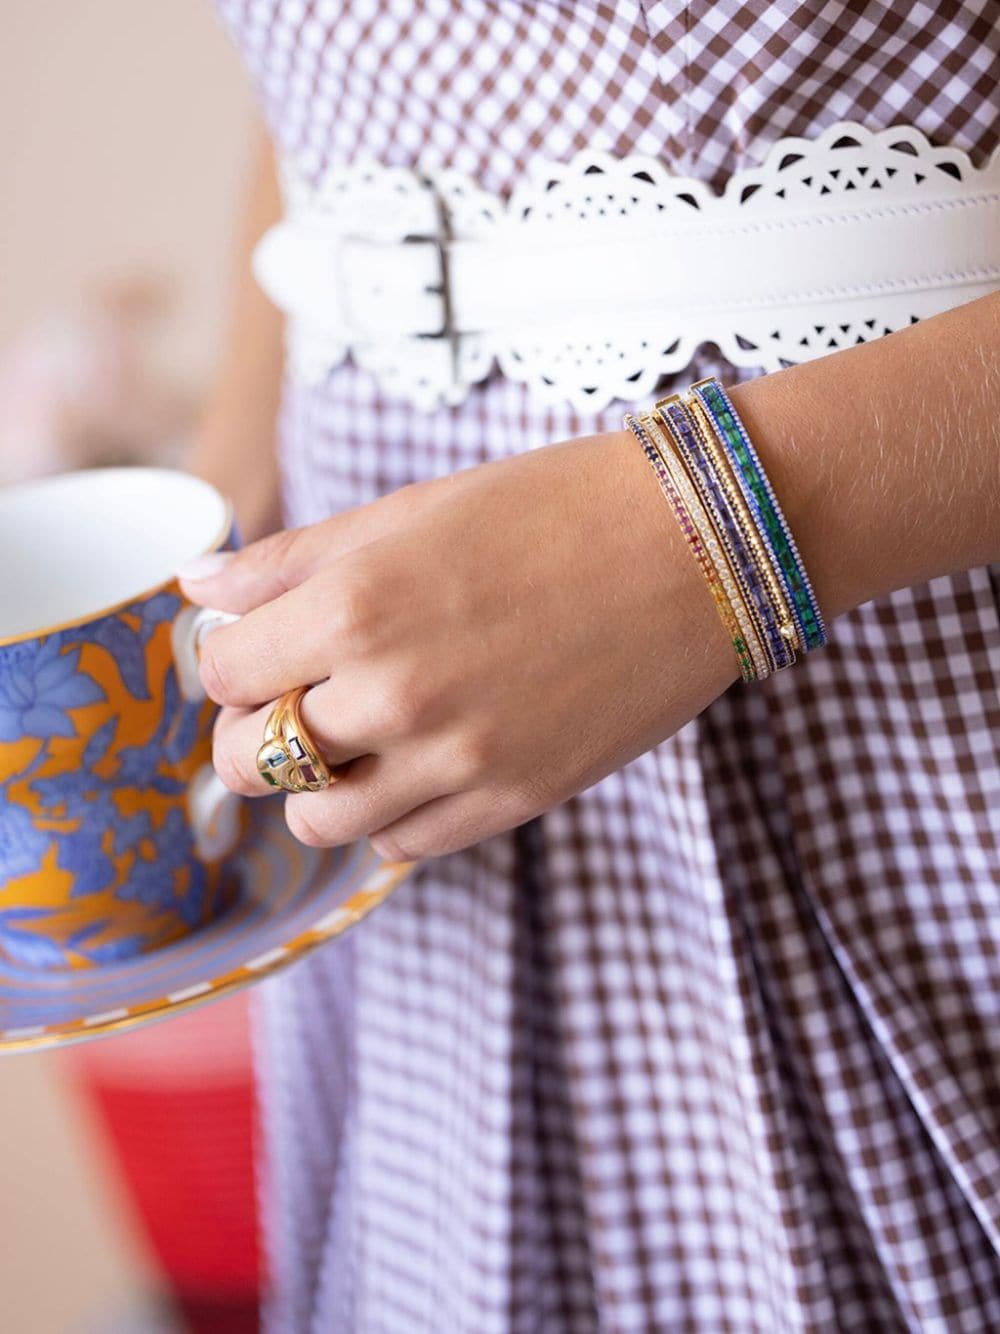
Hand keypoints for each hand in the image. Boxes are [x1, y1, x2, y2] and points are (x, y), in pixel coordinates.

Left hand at [178, 430, 738, 859]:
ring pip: (319, 822)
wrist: (697, 545)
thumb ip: (292, 559)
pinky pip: (403, 845)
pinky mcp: (513, 801)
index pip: (223, 672)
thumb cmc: (552, 507)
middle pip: (251, 760)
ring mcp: (457, 760)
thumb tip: (197, 587)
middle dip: (253, 731)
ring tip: (353, 738)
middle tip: (292, 698)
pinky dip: (389, 814)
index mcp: (356, 605)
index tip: (263, 646)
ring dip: (315, 784)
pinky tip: (415, 762)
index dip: (232, 659)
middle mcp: (394, 694)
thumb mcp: (410, 510)